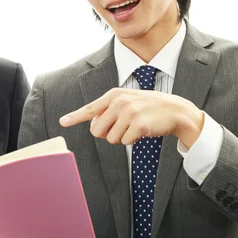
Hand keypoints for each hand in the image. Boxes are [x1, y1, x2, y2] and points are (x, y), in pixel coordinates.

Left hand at [59, 88, 203, 147]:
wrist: (175, 110)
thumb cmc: (148, 107)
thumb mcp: (127, 102)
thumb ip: (109, 110)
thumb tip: (93, 127)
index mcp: (114, 95)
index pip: (90, 109)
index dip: (75, 117)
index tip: (63, 122)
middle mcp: (119, 102)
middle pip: (97, 130)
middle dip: (107, 134)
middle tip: (122, 127)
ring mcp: (129, 112)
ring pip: (111, 139)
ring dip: (122, 138)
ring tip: (134, 126)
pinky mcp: (138, 124)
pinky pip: (125, 142)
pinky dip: (132, 140)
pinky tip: (143, 130)